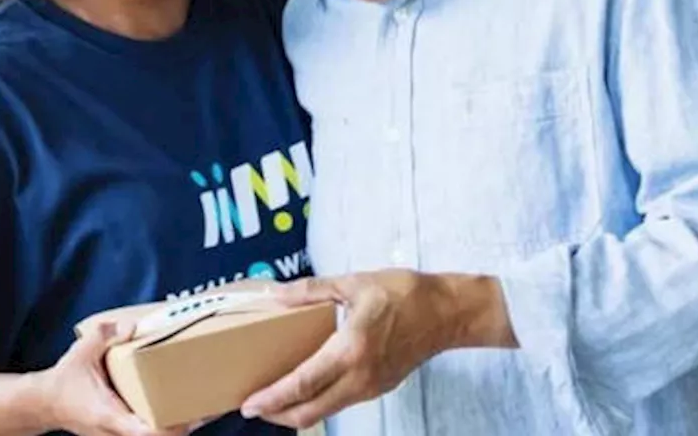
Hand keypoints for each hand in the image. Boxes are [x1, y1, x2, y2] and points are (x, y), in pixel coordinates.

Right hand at [32, 322, 206, 435]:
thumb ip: (104, 336)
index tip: (189, 417)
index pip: (144, 432)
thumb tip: (131, 326)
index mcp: (109, 414)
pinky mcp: (117, 432)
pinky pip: (144, 433)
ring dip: (174, 428)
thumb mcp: (81, 352)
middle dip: (181, 427)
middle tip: (205, 409)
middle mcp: (115, 430)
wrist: (42, 404)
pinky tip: (176, 410)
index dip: (169, 428)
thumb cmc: (62, 381)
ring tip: (198, 409)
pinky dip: (162, 425)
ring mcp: (116, 434)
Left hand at [239, 270, 514, 429]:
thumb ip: (312, 290)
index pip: (302, 383)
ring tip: (274, 401)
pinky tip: (307, 390)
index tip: (249, 404)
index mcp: (350, 349)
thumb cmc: (405, 293)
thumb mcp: (355, 283)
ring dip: (297, 411)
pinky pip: (342, 402)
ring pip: (326, 411)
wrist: (448, 312)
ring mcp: (371, 386)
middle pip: (310, 411)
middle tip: (253, 408)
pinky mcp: (379, 388)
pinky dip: (318, 403)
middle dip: (278, 414)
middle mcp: (359, 376)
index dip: (272, 398)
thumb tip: (276, 293)